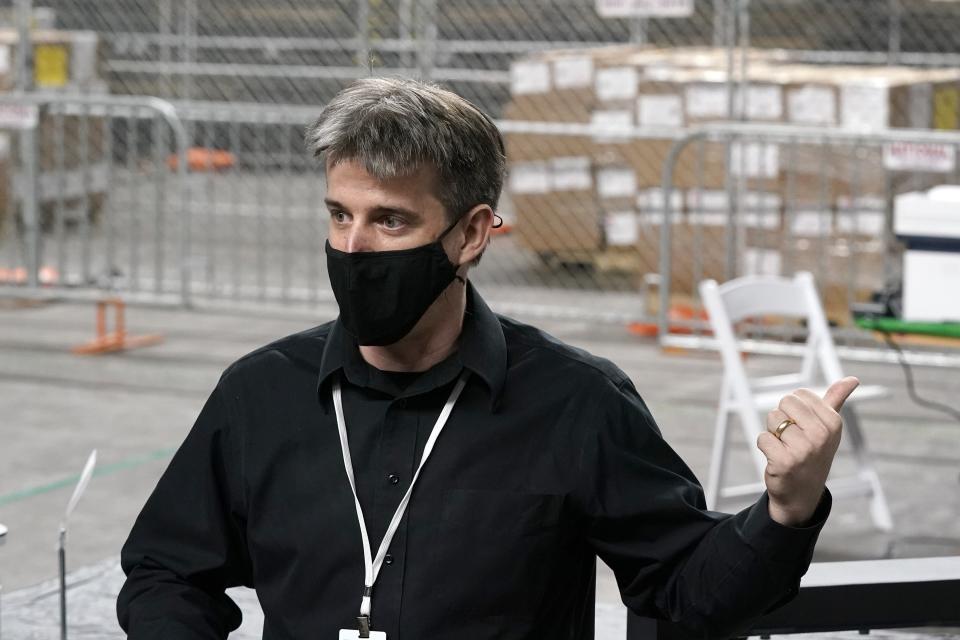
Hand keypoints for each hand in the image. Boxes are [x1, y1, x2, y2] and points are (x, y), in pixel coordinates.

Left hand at [757, 376, 859, 525]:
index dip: (794, 409)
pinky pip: (763, 438)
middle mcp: (821, 435)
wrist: (802, 492)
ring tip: (786, 448)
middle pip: (784, 403)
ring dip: (773, 433)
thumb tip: (853, 379)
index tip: (803, 426)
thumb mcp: (828, 427)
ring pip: (772, 419)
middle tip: (792, 438)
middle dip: (782, 418)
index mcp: (834, 423)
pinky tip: (777, 459)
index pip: (799, 394)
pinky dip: (765, 446)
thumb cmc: (813, 453)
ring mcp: (804, 450)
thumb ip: (836, 400)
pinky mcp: (784, 462)